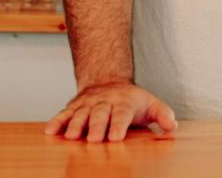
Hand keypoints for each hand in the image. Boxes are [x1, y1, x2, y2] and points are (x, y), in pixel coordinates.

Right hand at [44, 81, 176, 142]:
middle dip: (96, 127)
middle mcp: (104, 102)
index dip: (118, 125)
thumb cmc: (131, 100)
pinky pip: (64, 113)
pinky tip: (50, 132)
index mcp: (124, 102)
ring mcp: (88, 103)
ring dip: (75, 125)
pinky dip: (57, 122)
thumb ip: (162, 114)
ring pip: (80, 114)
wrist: (107, 81)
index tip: (115, 138)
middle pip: (100, 114)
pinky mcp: (74, 106)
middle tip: (94, 140)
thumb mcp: (150, 104)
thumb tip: (171, 126)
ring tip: (71, 137)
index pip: (122, 114)